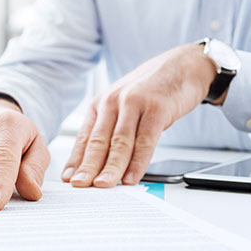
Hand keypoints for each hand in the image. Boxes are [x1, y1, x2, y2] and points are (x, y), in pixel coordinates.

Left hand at [62, 44, 217, 187]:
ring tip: (104, 186)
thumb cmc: (152, 89)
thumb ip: (113, 130)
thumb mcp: (125, 105)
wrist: (183, 65)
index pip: (85, 137)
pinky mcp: (157, 107)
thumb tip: (102, 163)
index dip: (76, 160)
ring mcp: (134, 103)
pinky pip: (145, 140)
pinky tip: (132, 176)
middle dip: (87, 166)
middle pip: (98, 141)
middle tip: (79, 186)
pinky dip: (138, 161)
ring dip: (111, 167)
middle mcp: (113, 102)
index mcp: (101, 104)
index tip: (68, 178)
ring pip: (120, 142)